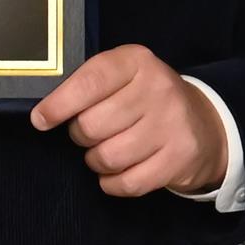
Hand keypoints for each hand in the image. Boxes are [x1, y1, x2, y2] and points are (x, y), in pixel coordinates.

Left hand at [30, 46, 226, 199]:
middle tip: (92, 133)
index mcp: (137, 62)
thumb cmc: (146, 99)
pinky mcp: (179, 158)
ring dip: (97, 161)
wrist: (203, 125)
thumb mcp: (123, 77)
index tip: (41, 120)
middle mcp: (157, 89)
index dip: (58, 105)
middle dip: (81, 135)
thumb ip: (87, 86)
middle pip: (92, 125)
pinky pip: (128, 183)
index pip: (89, 83)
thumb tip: (44, 114)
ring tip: (107, 151)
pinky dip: (113, 183)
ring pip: (108, 157)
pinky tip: (119, 172)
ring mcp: (171, 125)